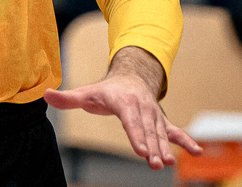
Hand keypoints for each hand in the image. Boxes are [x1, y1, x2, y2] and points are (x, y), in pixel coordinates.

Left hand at [44, 46, 199, 170]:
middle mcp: (142, 107)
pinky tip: (197, 152)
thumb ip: (67, 98)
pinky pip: (175, 132)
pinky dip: (187, 141)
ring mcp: (154, 114)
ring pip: (160, 133)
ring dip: (166, 149)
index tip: (140, 150)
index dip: (136, 135)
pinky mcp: (162, 121)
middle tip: (155, 164)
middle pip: (147, 130)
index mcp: (124, 101)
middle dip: (152, 147)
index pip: (130, 121)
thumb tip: (45, 94)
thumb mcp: (86, 93)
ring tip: (168, 163)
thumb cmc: (107, 90)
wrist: (132, 76)